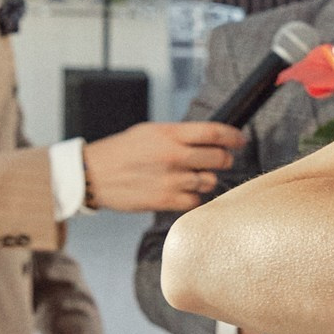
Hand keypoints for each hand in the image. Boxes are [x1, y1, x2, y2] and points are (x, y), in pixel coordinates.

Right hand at [82, 121, 242, 212]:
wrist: (93, 175)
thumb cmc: (121, 151)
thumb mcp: (149, 132)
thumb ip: (179, 135)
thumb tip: (210, 138)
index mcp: (169, 134)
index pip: (214, 132)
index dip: (233, 136)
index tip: (240, 140)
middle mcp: (172, 156)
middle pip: (218, 158)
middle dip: (225, 159)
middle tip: (222, 159)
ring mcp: (170, 180)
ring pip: (208, 181)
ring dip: (205, 179)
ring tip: (190, 176)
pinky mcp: (165, 200)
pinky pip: (194, 201)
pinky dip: (192, 197)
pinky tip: (180, 191)